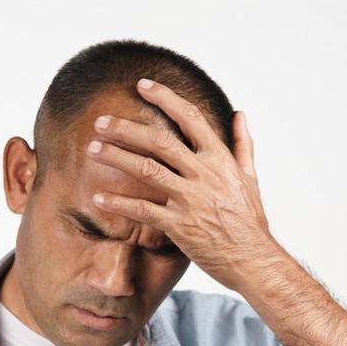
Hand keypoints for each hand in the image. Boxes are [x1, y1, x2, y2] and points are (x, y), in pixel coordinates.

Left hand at [85, 76, 275, 291]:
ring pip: (147, 169)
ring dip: (117, 157)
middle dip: (127, 128)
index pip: (190, 118)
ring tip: (93, 149)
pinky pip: (143, 210)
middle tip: (100, 122)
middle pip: (160, 141)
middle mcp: (205, 174)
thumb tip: (239, 114)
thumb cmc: (250, 221)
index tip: (142, 85)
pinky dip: (119, 202)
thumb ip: (242, 144)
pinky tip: (99, 197)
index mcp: (220, 159)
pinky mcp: (179, 226)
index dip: (165, 97)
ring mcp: (191, 199)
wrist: (253, 260)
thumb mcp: (251, 178)